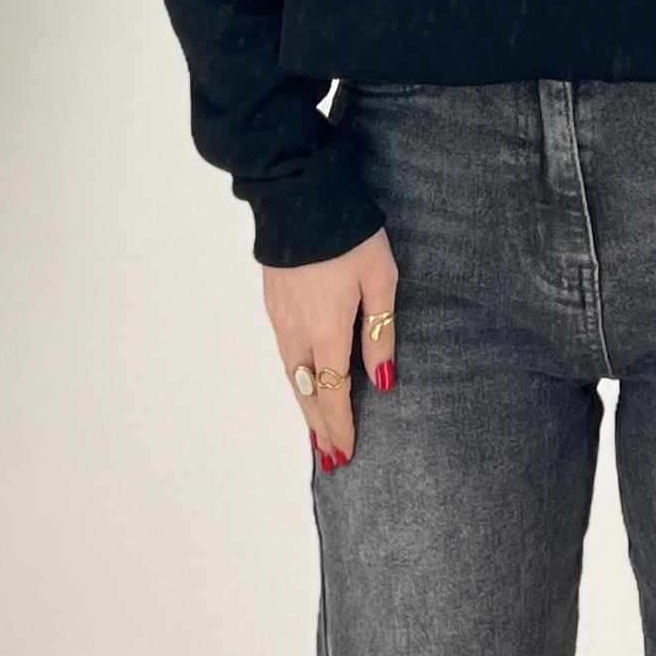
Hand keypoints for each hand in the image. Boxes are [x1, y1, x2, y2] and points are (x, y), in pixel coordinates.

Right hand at [262, 224, 398, 471]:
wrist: (300, 196)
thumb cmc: (351, 236)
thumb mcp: (381, 280)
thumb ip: (381, 332)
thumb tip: (383, 381)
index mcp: (327, 330)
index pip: (333, 391)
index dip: (340, 424)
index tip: (346, 453)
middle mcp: (297, 331)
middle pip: (306, 392)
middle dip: (320, 427)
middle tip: (330, 459)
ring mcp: (280, 317)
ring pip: (291, 374)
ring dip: (304, 405)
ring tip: (316, 432)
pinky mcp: (272, 301)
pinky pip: (283, 353)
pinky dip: (293, 378)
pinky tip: (301, 382)